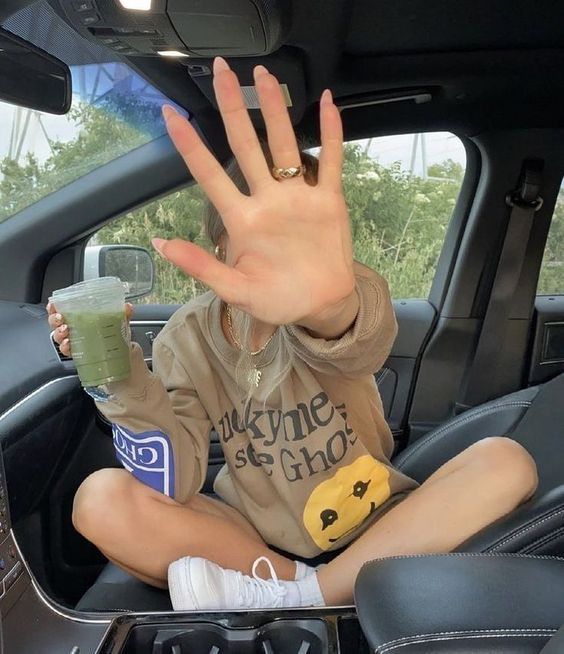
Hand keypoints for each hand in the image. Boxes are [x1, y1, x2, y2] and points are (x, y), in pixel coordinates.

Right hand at [47, 301, 132, 356]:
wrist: (122, 361)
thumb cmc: (117, 340)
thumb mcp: (120, 325)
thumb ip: (123, 315)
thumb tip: (127, 307)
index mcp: (82, 319)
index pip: (64, 311)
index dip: (55, 307)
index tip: (53, 305)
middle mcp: (75, 330)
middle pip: (56, 323)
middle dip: (54, 320)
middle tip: (61, 319)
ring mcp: (75, 343)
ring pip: (58, 337)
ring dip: (58, 333)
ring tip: (66, 330)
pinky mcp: (77, 355)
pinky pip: (66, 351)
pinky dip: (65, 347)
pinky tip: (69, 344)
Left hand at [153, 57, 355, 327]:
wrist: (320, 305)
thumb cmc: (276, 299)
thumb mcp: (235, 291)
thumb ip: (201, 267)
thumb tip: (161, 244)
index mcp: (242, 220)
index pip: (210, 175)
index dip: (190, 146)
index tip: (171, 114)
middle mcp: (267, 201)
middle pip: (246, 147)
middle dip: (234, 109)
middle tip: (222, 71)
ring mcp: (297, 197)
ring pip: (284, 146)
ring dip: (275, 112)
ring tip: (265, 77)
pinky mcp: (328, 201)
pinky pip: (331, 161)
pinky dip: (331, 133)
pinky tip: (328, 104)